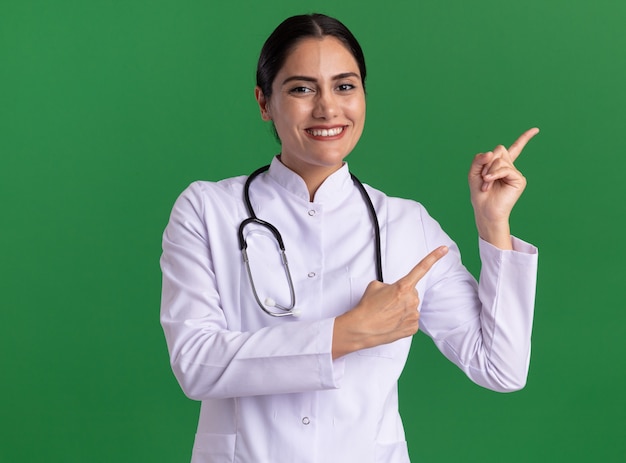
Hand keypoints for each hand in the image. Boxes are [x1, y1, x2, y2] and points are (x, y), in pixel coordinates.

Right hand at [332, 246, 447, 358]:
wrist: (362, 328)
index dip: (434, 257)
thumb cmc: (367, 308)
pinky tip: (392, 322)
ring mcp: (413, 314)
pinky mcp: (412, 327)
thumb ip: (390, 285)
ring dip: (401, 308)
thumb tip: (395, 290)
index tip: (444, 249)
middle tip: (387, 302)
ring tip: (387, 313)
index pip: (421, 268)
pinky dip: (402, 320)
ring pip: (411, 306)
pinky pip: (410, 319)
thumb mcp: (375, 286)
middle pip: (411, 292)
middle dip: (401, 295)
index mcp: (403, 286)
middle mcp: (411, 300)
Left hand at [468, 128, 538, 247]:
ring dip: (488, 171)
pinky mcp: (519, 180)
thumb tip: (491, 152)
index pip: (514, 148)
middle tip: (484, 177)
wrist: (485, 210)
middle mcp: (510, 167)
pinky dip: (495, 174)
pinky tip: (490, 182)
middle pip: (500, 150)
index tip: (536, 130)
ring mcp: (516, 173)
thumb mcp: (474, 172)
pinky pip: (505, 168)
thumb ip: (479, 159)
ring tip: (486, 183)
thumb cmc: (480, 193)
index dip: (524, 139)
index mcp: (501, 165)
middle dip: (487, 162)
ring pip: (500, 159)